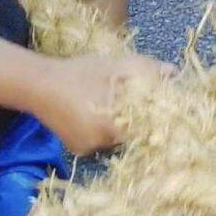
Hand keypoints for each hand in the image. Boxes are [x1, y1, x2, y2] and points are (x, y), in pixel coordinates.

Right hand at [33, 53, 172, 155]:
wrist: (39, 85)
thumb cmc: (80, 73)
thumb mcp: (118, 65)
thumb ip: (149, 70)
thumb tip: (176, 73)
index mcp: (113, 126)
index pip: (149, 131)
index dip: (160, 120)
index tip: (164, 108)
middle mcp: (101, 145)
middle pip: (135, 137)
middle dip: (142, 121)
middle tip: (137, 102)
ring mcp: (88, 149)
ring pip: (118, 139)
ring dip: (123, 124)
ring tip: (114, 104)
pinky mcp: (79, 150)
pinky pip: (102, 141)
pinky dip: (106, 129)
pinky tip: (98, 112)